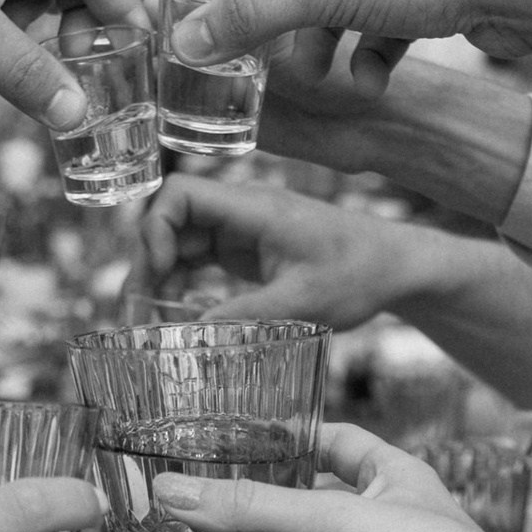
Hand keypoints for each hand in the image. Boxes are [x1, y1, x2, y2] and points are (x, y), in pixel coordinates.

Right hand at [136, 173, 450, 329]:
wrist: (395, 266)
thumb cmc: (359, 274)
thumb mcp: (302, 303)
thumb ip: (245, 317)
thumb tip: (190, 337)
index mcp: (255, 209)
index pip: (180, 193)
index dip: (156, 228)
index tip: (160, 273)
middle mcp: (243, 212)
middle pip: (171, 220)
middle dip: (148, 261)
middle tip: (137, 312)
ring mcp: (243, 229)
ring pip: (181, 242)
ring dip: (161, 276)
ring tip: (150, 320)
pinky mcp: (248, 249)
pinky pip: (200, 257)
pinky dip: (184, 282)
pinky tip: (179, 314)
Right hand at [153, 419, 531, 531]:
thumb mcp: (335, 518)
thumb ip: (252, 508)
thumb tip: (174, 493)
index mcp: (391, 481)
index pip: (336, 446)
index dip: (293, 439)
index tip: (240, 435)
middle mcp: (380, 531)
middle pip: (305, 516)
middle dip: (257, 516)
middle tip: (198, 507)